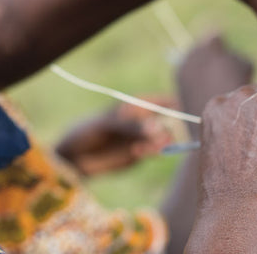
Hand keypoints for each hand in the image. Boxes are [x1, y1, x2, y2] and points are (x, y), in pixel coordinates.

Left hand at [54, 96, 179, 174]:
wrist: (75, 156)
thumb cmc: (88, 131)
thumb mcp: (107, 125)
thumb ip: (131, 126)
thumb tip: (157, 129)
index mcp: (138, 104)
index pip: (166, 101)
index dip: (178, 106)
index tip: (182, 114)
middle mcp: (144, 120)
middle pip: (171, 122)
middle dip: (171, 129)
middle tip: (160, 138)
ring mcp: (144, 138)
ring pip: (165, 139)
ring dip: (160, 143)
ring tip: (145, 147)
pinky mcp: (141, 155)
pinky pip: (154, 152)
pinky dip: (151, 152)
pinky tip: (136, 152)